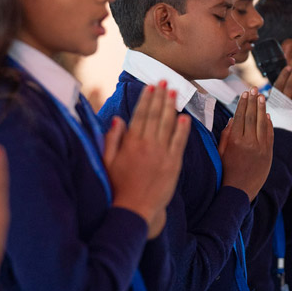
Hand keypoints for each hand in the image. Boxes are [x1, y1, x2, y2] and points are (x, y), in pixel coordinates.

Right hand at [105, 81, 190, 237]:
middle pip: (156, 115)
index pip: (140, 114)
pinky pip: (180, 142)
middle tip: (165, 81)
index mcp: (131, 142)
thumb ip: (112, 139)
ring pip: (168, 124)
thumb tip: (118, 119)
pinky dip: (182, 129)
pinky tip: (184, 117)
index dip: (146, 99)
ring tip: (175, 92)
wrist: (135, 209)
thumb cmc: (117, 187)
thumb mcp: (107, 162)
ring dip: (171, 106)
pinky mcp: (174, 164)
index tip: (150, 86)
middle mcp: (148, 145)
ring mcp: (162, 154)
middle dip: (160, 96)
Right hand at [218, 87, 273, 199]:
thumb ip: (226, 135)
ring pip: (263, 123)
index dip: (243, 103)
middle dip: (253, 101)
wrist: (239, 191)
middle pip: (253, 116)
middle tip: (255, 88)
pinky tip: (268, 115)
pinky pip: (270, 134)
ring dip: (263, 108)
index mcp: (235, 141)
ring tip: (262, 96)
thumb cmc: (226, 171)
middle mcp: (249, 142)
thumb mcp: (221, 152)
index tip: (245, 92)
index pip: (241, 116)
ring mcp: (261, 148)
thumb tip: (233, 118)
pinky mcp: (268, 153)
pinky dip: (270, 123)